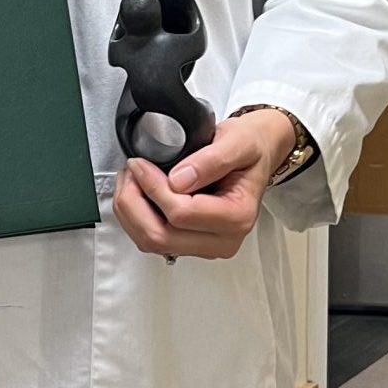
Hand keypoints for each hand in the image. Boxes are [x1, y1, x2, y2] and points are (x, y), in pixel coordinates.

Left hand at [112, 108, 295, 260]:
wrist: (256, 155)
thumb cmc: (250, 148)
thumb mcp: (238, 142)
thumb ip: (211, 160)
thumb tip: (178, 179)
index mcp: (237, 217)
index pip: (181, 214)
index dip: (153, 187)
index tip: (140, 163)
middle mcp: (223, 240)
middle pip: (161, 236)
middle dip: (134, 202)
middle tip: (130, 170)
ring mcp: (205, 245)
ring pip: (152, 242)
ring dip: (131, 211)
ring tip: (130, 179)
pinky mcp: (191, 243)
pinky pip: (153, 240)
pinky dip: (136, 217)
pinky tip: (137, 193)